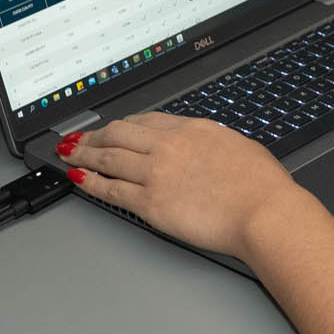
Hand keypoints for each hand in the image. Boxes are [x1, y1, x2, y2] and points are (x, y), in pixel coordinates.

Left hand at [60, 113, 314, 262]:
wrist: (264, 212)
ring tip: (68, 155)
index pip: (144, 121)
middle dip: (93, 136)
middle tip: (78, 139)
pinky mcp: (151, 204)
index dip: (121, 125)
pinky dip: (92, 183)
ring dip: (83, 155)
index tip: (112, 128)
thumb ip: (213, 142)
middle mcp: (168, 146)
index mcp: (190, 129)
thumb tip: (206, 145)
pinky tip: (80, 180)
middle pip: (118, 134)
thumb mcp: (238, 146)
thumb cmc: (262, 185)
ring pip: (108, 158)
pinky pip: (112, 191)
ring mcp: (156, 174)